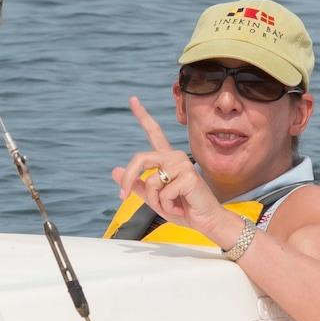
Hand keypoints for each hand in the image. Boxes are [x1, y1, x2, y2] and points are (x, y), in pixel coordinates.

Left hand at [109, 97, 233, 241]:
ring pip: (150, 182)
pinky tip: (181, 205)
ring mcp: (183, 164)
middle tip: (121, 196)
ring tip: (172, 205)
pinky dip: (167, 206)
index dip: (143, 116)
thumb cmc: (183, 208)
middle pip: (140, 159)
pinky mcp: (189, 176)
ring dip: (156, 201)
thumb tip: (113, 171)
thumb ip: (135, 185)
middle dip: (128, 178)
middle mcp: (174, 157)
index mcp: (167, 159)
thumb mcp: (154, 198)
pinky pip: (163, 193)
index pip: (154, 132)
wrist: (206, 221)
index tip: (133, 99)